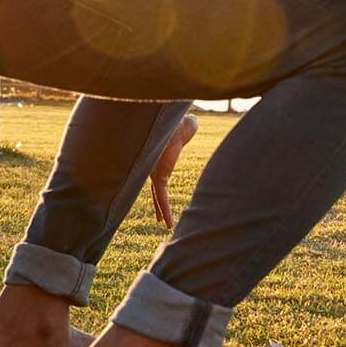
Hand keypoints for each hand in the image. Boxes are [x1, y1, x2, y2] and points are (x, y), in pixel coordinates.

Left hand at [147, 113, 197, 228]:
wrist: (173, 122)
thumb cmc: (180, 120)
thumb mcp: (186, 126)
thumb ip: (189, 128)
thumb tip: (192, 123)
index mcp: (159, 157)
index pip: (158, 176)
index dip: (161, 186)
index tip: (162, 195)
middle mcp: (153, 166)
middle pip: (155, 188)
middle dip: (158, 203)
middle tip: (158, 216)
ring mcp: (153, 171)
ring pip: (157, 195)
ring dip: (162, 211)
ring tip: (167, 226)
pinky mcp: (157, 176)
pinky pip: (161, 197)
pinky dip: (164, 210)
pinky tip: (167, 223)